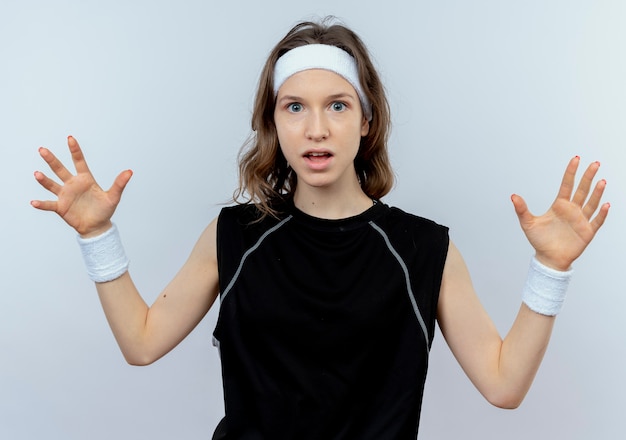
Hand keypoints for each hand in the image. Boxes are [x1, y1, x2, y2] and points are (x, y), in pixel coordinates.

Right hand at [31, 136, 132, 236]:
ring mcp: (65, 195)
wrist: (97, 226)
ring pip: (52, 185)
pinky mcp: (61, 207)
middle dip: (51, 160)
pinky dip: (42, 204)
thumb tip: (130, 172)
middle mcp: (73, 184)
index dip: (75, 150)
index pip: (79, 161)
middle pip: (60, 169)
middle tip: (42, 150)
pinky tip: (34, 202)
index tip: (70, 138)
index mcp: (85, 179)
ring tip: (37, 174)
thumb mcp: (113, 197)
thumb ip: (119, 184)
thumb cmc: (104, 210)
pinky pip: (49, 204)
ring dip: (44, 180)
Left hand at [511, 156, 608, 270]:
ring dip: (596, 193)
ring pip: (591, 203)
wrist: (548, 258)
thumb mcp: (528, 223)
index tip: (576, 159)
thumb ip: (522, 209)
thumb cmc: (539, 241)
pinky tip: (605, 205)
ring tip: (601, 181)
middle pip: (582, 190)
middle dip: (588, 177)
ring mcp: (581, 220)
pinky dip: (602, 214)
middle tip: (594, 164)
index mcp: (559, 205)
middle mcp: (572, 210)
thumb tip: (513, 196)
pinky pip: (597, 221)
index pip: (567, 185)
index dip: (571, 172)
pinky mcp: (587, 232)